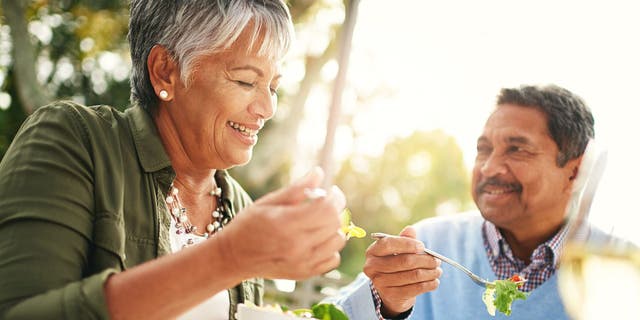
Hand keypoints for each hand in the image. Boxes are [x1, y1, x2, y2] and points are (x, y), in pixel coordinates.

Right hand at [218, 167, 346, 279]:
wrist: (234, 256)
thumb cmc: (249, 224)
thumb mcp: (269, 202)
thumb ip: (296, 188)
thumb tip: (319, 172)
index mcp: (286, 224)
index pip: (326, 209)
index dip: (334, 197)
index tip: (331, 191)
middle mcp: (297, 245)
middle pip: (334, 223)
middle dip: (335, 209)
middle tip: (325, 203)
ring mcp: (303, 262)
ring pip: (338, 241)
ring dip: (334, 228)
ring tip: (321, 222)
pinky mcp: (305, 273)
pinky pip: (333, 259)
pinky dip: (331, 247)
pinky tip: (318, 239)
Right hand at [364, 226, 441, 316]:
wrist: (390, 292)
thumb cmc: (395, 265)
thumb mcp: (397, 251)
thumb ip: (403, 239)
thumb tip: (410, 230)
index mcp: (372, 252)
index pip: (388, 244)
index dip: (407, 244)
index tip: (422, 246)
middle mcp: (372, 267)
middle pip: (404, 261)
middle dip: (425, 260)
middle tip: (437, 260)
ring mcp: (380, 283)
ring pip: (413, 275)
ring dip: (430, 272)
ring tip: (438, 270)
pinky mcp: (391, 295)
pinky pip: (415, 288)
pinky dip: (428, 284)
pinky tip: (435, 282)